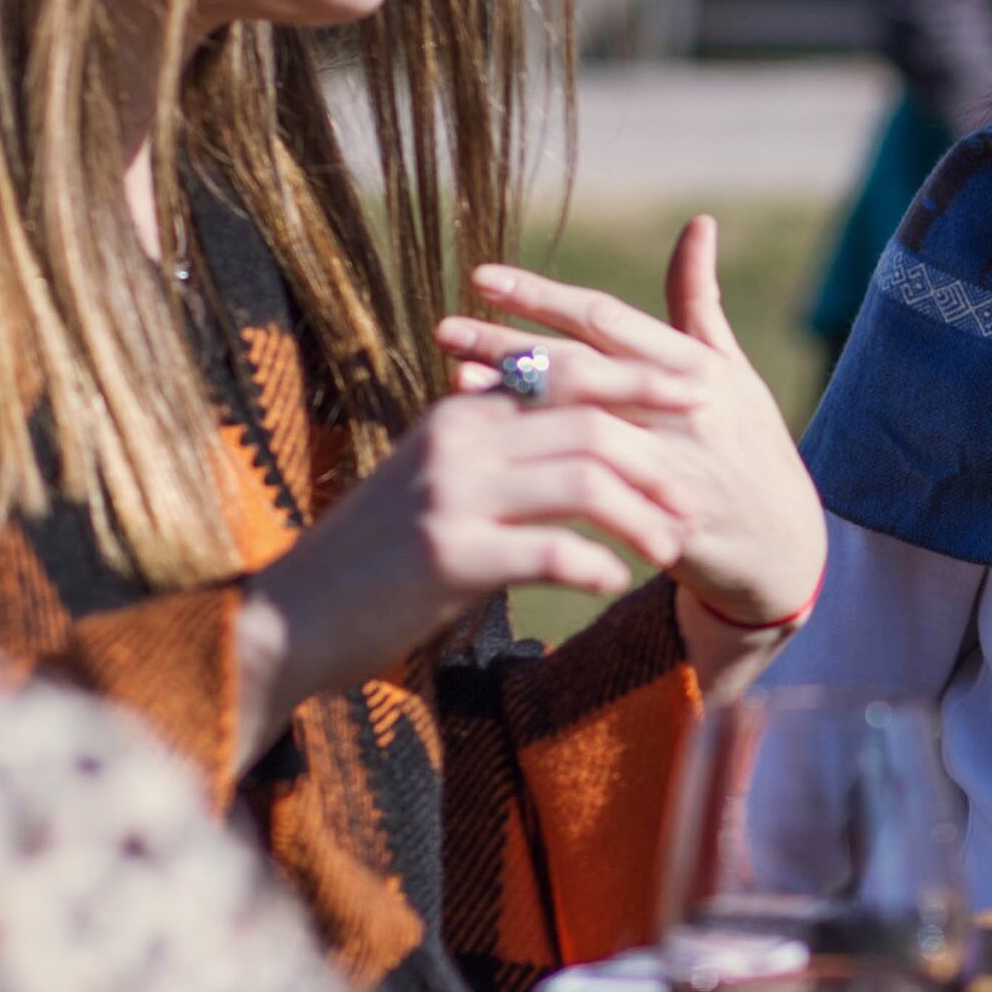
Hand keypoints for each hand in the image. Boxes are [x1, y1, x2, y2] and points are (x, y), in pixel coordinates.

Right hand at [234, 389, 710, 758]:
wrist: (295, 615)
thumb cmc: (376, 556)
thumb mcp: (434, 481)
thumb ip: (494, 450)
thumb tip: (568, 434)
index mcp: (459, 413)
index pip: (566, 377)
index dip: (638, 386)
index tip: (697, 398)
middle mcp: (458, 440)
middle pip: (588, 421)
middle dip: (656, 458)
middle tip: (693, 498)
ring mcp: (451, 494)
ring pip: (583, 480)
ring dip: (641, 516)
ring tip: (669, 548)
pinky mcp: (448, 555)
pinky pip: (553, 550)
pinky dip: (597, 564)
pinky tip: (613, 581)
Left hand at [437, 216, 828, 666]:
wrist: (784, 548)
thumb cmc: (751, 447)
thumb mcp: (734, 372)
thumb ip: (700, 302)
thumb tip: (699, 223)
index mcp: (696, 366)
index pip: (607, 318)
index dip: (541, 296)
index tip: (482, 277)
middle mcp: (683, 409)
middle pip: (580, 365)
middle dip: (507, 343)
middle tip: (445, 326)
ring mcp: (671, 464)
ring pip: (578, 422)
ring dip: (514, 399)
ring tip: (455, 375)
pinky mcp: (658, 517)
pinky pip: (587, 486)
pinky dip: (540, 461)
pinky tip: (498, 449)